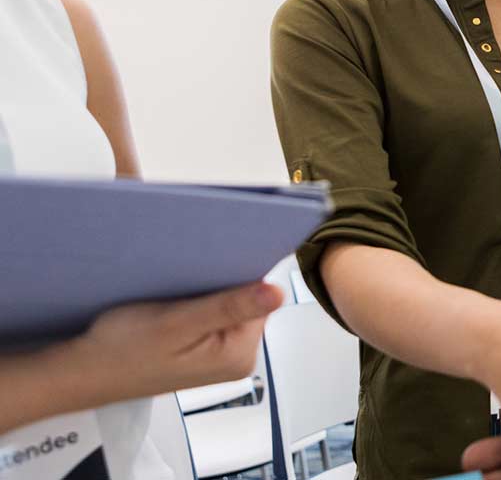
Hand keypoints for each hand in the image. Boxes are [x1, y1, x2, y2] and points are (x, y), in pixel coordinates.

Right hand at [72, 281, 281, 402]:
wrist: (86, 370)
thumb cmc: (122, 352)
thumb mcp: (177, 324)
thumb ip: (228, 308)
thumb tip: (276, 293)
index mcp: (239, 355)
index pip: (261, 298)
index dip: (238, 277)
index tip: (213, 268)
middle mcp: (237, 359)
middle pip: (248, 301)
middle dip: (222, 286)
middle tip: (187, 285)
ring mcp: (221, 355)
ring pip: (230, 305)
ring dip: (207, 293)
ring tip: (178, 296)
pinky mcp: (204, 349)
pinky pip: (213, 314)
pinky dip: (197, 304)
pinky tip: (175, 305)